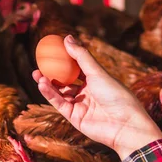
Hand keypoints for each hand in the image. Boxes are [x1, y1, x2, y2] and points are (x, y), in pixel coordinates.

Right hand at [33, 35, 161, 159]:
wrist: (124, 124)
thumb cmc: (116, 95)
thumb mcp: (97, 72)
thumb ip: (81, 56)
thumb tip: (67, 37)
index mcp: (95, 80)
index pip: (76, 67)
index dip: (63, 59)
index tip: (50, 50)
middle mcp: (87, 92)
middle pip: (65, 81)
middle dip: (50, 73)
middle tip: (38, 63)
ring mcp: (80, 105)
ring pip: (60, 92)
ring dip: (47, 84)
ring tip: (36, 74)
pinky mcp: (74, 117)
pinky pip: (59, 103)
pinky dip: (50, 94)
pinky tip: (42, 84)